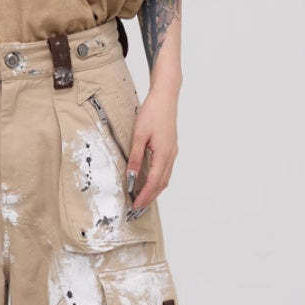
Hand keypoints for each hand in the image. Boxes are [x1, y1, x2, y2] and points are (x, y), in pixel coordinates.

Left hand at [126, 84, 177, 214]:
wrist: (166, 97)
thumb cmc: (153, 112)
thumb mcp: (139, 135)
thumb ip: (136, 157)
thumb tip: (132, 176)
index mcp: (164, 154)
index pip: (154, 182)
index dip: (144, 195)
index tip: (135, 205)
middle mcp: (171, 155)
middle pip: (162, 183)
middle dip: (150, 197)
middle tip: (137, 207)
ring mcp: (173, 151)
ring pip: (165, 177)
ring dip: (155, 189)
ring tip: (142, 197)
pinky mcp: (171, 147)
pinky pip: (165, 169)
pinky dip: (158, 179)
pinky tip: (150, 180)